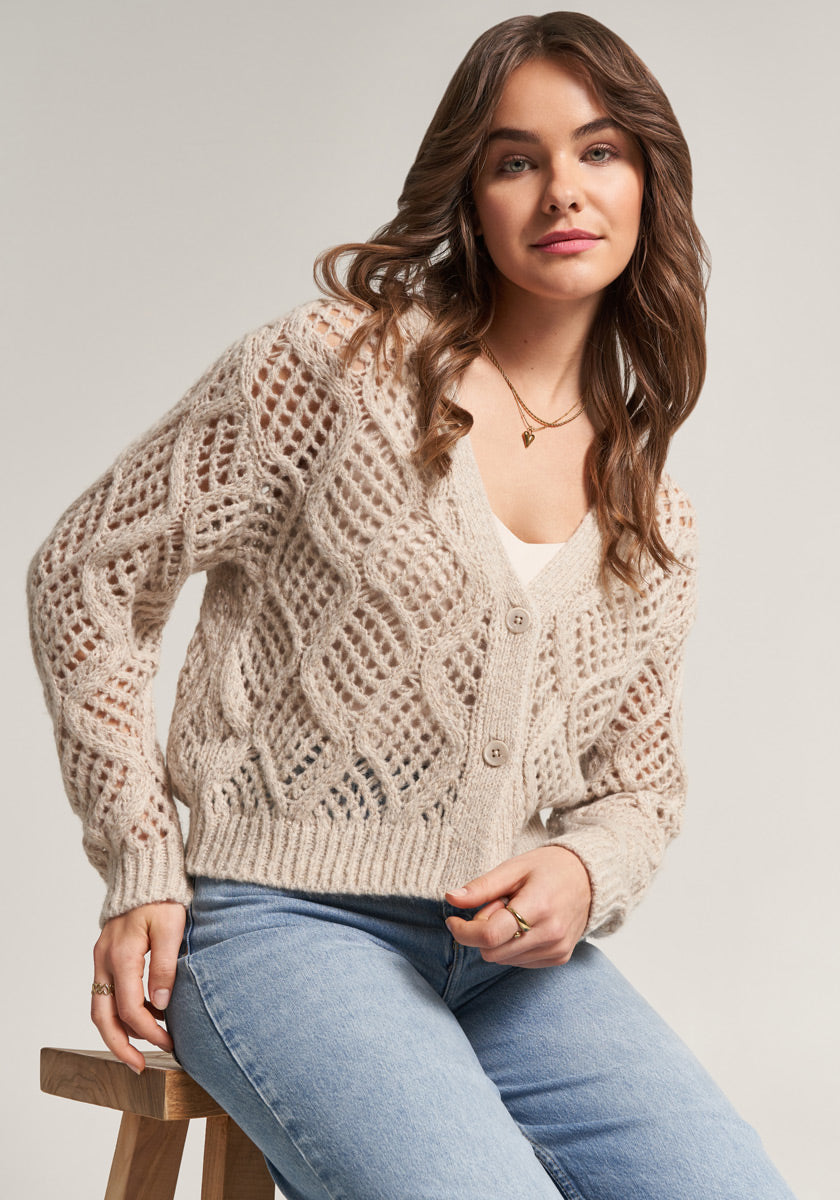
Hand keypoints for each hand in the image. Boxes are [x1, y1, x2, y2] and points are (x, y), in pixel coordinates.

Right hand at [91, 900, 186, 1072]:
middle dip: (120, 1046)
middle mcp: (105, 959)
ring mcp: (101, 957)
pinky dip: (118, 1011)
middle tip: (140, 1067)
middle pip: (103, 1016)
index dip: (149, 1032)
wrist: (146, 872)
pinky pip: (105, 992)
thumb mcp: (171, 928)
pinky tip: (142, 1017)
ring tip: (141, 1049)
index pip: (130, 1008)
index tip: (170, 1044)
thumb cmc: (164, 897)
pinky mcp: (105, 956)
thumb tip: (160, 1006)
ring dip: (117, 1032)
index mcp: (122, 955)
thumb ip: (164, 966)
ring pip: (100, 1007)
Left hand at [444, 846, 591, 967]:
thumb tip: (451, 898)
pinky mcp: (560, 958)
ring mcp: (557, 949)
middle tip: (498, 905)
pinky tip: (526, 924)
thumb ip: (482, 887)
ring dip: (499, 939)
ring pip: (503, 959)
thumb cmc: (548, 868)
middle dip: (483, 931)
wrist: (589, 878)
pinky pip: (519, 962)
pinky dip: (513, 946)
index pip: (490, 935)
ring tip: (516, 912)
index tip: (452, 920)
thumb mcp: (513, 868)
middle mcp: (551, 934)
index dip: (464, 931)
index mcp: (538, 907)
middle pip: (492, 952)